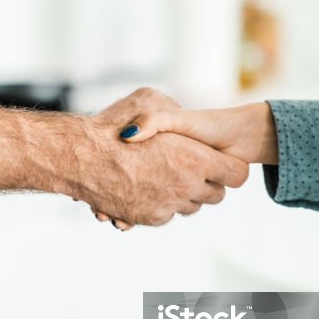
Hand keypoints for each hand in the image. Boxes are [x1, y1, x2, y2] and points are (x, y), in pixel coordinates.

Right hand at [72, 88, 248, 227]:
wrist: (81, 158)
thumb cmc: (113, 126)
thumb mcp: (148, 100)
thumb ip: (170, 109)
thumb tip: (178, 115)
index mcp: (196, 158)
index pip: (236, 174)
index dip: (229, 167)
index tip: (219, 162)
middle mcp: (187, 186)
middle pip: (216, 196)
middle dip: (207, 184)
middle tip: (191, 168)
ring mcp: (168, 205)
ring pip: (190, 208)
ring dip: (183, 195)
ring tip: (165, 177)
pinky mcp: (150, 218)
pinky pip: (166, 215)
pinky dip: (160, 204)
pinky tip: (146, 187)